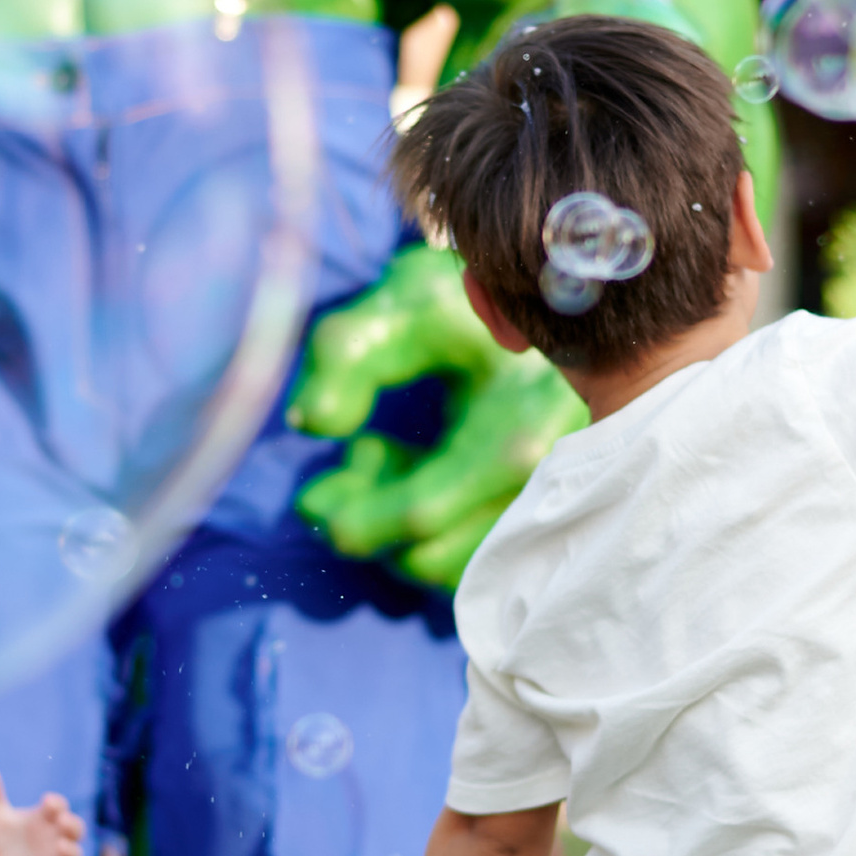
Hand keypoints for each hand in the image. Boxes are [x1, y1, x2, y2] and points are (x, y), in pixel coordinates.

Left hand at [291, 251, 582, 587]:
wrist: (545, 293)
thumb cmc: (469, 299)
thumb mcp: (405, 303)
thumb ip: (347, 354)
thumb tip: (314, 423)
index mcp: (512, 436)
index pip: (422, 513)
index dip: (355, 519)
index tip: (310, 497)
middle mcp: (538, 486)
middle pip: (431, 555)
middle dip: (367, 522)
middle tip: (344, 463)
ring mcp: (542, 504)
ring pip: (449, 562)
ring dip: (395, 527)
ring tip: (376, 455)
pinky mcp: (534, 511)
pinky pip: (469, 552)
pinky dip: (428, 526)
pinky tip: (411, 469)